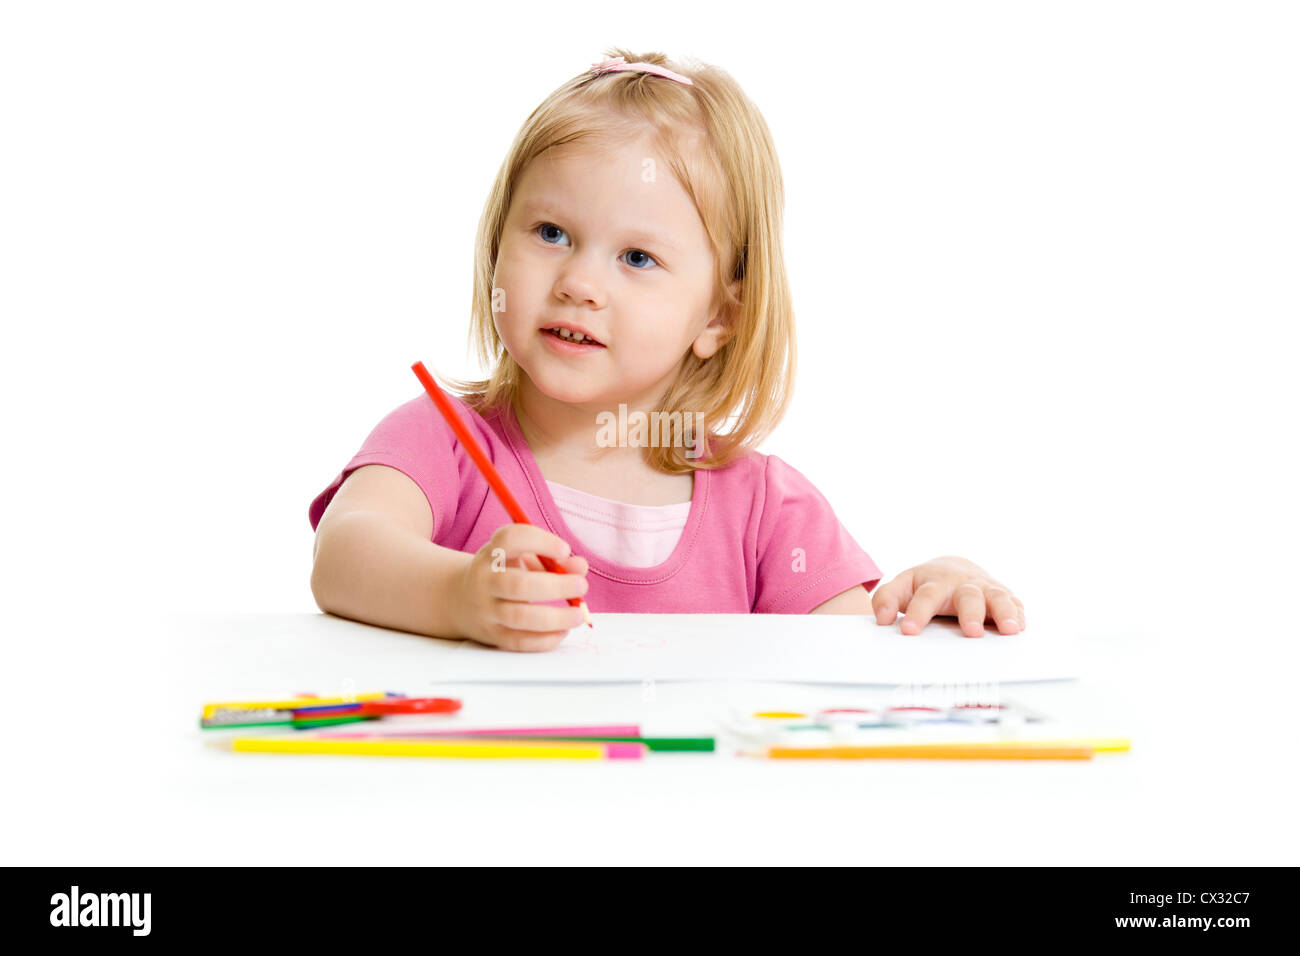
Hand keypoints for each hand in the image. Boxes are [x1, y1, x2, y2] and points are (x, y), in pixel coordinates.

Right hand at [452, 524, 589, 651]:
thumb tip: (580, 567)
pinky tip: (563, 631)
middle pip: (518, 584)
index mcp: (491, 554)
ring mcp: (486, 611)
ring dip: (555, 617)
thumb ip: (553, 559)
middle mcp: (484, 581)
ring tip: (577, 615)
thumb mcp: (522, 558)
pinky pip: (520, 641)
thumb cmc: (503, 573)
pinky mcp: (492, 636)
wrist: (460, 600)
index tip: (564, 549)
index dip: (540, 542)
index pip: (510, 540)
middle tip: (581, 586)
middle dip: (556, 585)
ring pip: (519, 617)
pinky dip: (546, 639)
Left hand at [871, 556, 1024, 637]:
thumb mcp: (903, 586)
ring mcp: (986, 590)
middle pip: (968, 597)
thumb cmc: (927, 583)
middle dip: (971, 614)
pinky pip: (1015, 605)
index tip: (909, 631)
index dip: (919, 614)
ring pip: (998, 598)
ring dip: (1004, 612)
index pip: (926, 598)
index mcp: (936, 583)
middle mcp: (963, 585)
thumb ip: (887, 599)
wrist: (954, 567)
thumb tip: (882, 619)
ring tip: (1008, 629)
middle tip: (971, 632)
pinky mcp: (1004, 597)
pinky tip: (1020, 628)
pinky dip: (1019, 615)